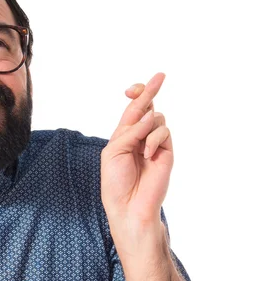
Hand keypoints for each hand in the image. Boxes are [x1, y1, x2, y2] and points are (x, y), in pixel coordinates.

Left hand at [100, 73, 172, 224]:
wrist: (129, 204)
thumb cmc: (115, 180)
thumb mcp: (114, 150)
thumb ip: (130, 131)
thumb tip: (150, 115)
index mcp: (124, 134)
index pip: (132, 109)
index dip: (135, 96)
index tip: (131, 89)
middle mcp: (140, 135)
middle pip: (148, 106)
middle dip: (151, 90)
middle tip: (160, 76)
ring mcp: (155, 143)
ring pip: (157, 118)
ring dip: (146, 127)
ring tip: (140, 147)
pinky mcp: (167, 152)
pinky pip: (163, 132)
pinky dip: (153, 139)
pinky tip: (147, 154)